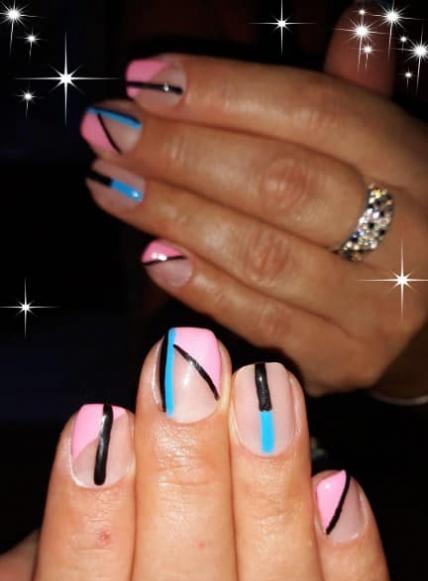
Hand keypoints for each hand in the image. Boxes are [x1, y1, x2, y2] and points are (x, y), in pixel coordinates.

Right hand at [18, 328, 396, 580]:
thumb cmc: (136, 561)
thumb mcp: (72, 561)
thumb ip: (38, 567)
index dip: (89, 526)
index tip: (102, 420)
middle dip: (186, 488)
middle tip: (191, 379)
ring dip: (268, 498)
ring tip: (264, 396)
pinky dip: (348, 563)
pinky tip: (332, 483)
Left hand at [81, 4, 427, 395]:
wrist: (426, 323)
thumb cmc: (390, 224)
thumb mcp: (386, 155)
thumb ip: (355, 97)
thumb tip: (357, 19)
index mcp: (412, 165)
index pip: (313, 112)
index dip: (223, 93)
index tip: (144, 80)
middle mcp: (406, 233)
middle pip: (279, 182)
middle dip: (181, 152)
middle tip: (109, 132)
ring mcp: (374, 305)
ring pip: (260, 252)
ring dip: (173, 214)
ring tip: (112, 184)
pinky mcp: (341, 360)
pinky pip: (259, 318)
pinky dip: (200, 285)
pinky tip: (153, 253)